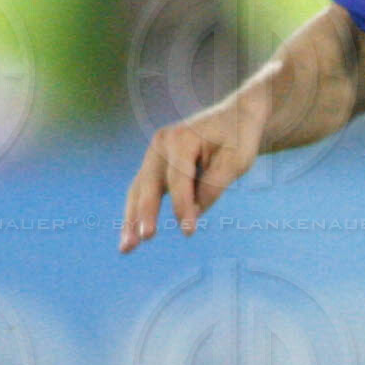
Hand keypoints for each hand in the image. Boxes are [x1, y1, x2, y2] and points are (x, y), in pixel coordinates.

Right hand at [120, 97, 266, 251]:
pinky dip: (137, 213)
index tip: (189, 231)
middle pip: (149, 184)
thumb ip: (214, 185)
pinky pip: (143, 191)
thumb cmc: (239, 138)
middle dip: (144, 214)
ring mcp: (154, 153)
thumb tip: (193, 212)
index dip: (183, 206)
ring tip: (126, 248)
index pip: (179, 179)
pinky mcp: (155, 164)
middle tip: (144, 239)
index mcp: (182, 138)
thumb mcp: (237, 160)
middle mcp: (161, 144)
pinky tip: (131, 236)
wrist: (234, 117)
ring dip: (131, 219)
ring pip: (139, 190)